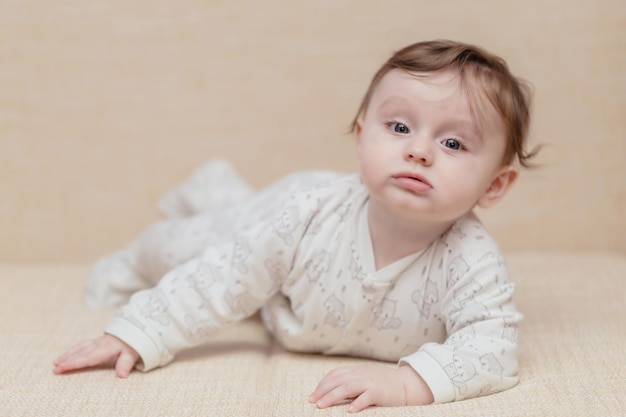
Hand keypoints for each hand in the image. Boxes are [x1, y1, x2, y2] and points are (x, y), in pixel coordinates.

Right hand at [53, 334, 139, 377]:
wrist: (135, 328)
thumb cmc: (133, 343)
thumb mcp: (133, 354)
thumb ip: (125, 364)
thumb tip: (121, 376)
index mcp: (107, 348)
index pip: (89, 357)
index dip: (75, 363)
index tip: (63, 367)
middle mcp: (99, 344)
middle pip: (81, 353)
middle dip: (67, 360)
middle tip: (54, 369)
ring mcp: (97, 342)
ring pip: (79, 348)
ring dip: (67, 355)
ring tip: (55, 363)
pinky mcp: (96, 341)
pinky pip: (82, 345)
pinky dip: (72, 350)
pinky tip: (66, 354)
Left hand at [309, 364, 433, 412]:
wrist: (406, 384)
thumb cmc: (384, 384)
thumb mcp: (366, 377)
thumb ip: (351, 380)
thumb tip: (332, 391)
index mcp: (356, 370)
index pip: (335, 374)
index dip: (322, 384)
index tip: (313, 395)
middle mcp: (361, 374)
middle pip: (337, 381)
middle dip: (322, 391)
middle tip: (312, 401)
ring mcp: (370, 382)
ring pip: (346, 388)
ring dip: (332, 397)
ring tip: (322, 406)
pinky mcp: (379, 392)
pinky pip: (366, 397)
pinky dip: (357, 404)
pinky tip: (349, 411)